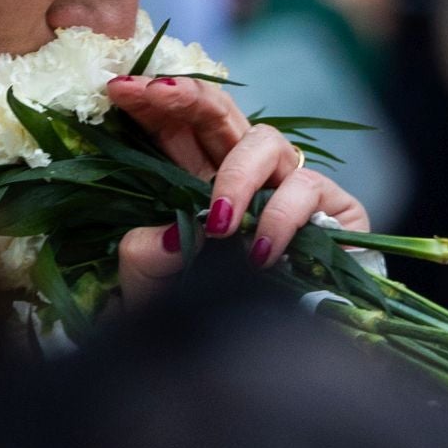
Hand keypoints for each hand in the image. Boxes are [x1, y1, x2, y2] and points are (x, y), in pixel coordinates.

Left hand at [105, 73, 368, 305]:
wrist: (263, 358)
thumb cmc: (204, 313)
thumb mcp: (152, 284)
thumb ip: (145, 254)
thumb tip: (171, 232)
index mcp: (195, 180)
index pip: (173, 124)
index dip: (150, 101)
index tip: (116, 89)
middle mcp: (242, 174)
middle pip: (218, 113)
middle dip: (187, 94)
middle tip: (155, 92)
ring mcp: (287, 186)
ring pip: (265, 141)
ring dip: (235, 177)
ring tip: (219, 226)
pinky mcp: (331, 208)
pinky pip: (305, 188)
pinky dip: (280, 217)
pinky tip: (260, 252)